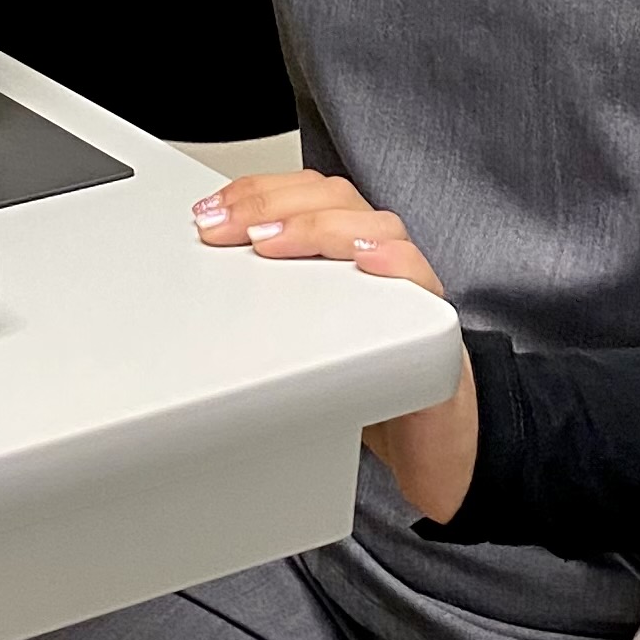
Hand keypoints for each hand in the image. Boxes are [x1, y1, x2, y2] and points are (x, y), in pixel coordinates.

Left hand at [189, 167, 477, 523]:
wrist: (429, 449)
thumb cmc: (368, 393)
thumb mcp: (302, 344)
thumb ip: (268, 306)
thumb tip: (204, 281)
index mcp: (350, 256)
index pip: (309, 194)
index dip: (259, 190)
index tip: (210, 211)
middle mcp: (382, 263)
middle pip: (336, 200)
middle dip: (272, 203)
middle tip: (224, 227)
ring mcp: (410, 292)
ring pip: (376, 227)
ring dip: (317, 227)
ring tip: (268, 241)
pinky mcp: (435, 330)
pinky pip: (421, 281)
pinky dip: (392, 261)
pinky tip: (363, 259)